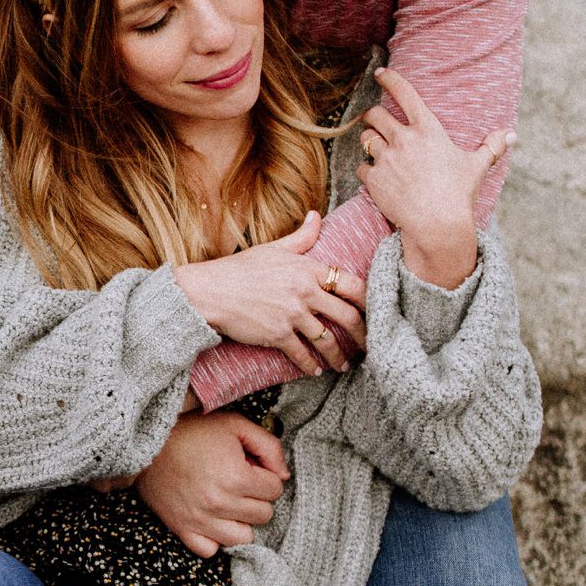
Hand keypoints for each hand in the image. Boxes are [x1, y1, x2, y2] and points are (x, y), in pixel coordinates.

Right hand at [134, 409, 289, 556]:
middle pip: (264, 514)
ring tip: (228, 502)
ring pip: (243, 537)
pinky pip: (211, 550)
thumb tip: (283, 475)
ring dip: (241, 520)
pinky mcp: (182, 530)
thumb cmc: (191, 431)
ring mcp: (200, 520)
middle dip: (257, 497)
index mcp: (236, 477)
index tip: (249, 467)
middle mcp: (220, 503)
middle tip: (239, 481)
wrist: (146, 443)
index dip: (266, 475)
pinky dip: (215, 539)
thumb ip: (268, 446)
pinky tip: (212, 519)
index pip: (276, 489)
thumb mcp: (235, 425)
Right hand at [174, 215, 367, 376]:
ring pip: (327, 340)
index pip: (351, 284)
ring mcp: (293, 314)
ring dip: (338, 356)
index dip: (368, 300)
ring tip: (342, 365)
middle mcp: (305, 291)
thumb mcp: (273, 248)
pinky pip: (302, 354)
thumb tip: (317, 216)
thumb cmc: (239, 269)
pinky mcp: (278, 334)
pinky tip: (315, 370)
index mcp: (308, 268)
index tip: (376, 312)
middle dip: (362, 334)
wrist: (210, 291)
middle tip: (368, 345)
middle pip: (347, 315)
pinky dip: (311, 365)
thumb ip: (301, 237)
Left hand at [357, 68, 511, 287]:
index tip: (381, 73)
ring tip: (376, 148)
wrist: (437, 225)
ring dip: (369, 141)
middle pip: (375, 115)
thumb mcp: (477, 167)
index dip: (390, 79)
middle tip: (377, 122)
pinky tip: (377, 177)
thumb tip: (512, 135)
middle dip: (374, 116)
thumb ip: (491, 146)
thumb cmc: (459, 194)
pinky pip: (362, 167)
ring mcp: (386, 159)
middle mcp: (403, 139)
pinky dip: (367, 170)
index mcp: (427, 130)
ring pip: (365, 138)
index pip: (405, 94)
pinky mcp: (374, 179)